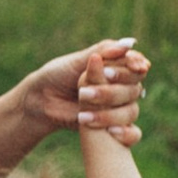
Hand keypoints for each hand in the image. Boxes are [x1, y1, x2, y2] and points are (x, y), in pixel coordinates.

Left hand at [20, 37, 148, 144]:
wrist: (42, 100)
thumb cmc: (58, 74)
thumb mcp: (78, 61)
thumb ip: (103, 52)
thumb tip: (130, 43)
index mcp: (116, 67)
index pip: (135, 66)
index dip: (132, 67)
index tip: (124, 68)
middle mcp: (122, 87)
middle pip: (134, 88)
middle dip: (114, 89)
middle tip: (94, 87)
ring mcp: (119, 108)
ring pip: (131, 111)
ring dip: (110, 111)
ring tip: (84, 109)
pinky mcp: (114, 128)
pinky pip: (131, 133)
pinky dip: (125, 133)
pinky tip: (111, 132)